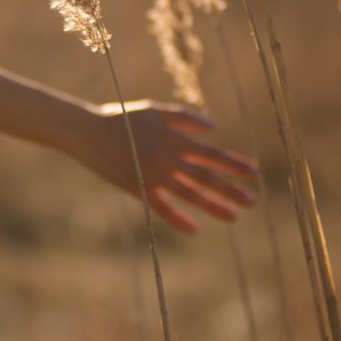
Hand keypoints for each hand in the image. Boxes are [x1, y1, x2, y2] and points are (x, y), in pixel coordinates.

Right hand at [73, 99, 257, 233]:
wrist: (87, 132)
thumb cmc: (123, 118)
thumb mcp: (154, 110)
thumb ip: (184, 118)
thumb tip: (213, 128)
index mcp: (172, 137)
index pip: (209, 153)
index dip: (232, 163)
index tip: (253, 172)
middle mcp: (166, 157)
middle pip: (204, 176)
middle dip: (230, 189)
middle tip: (252, 200)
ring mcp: (152, 175)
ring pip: (188, 194)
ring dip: (213, 205)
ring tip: (234, 216)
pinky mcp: (137, 189)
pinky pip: (161, 208)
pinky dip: (177, 218)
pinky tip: (194, 229)